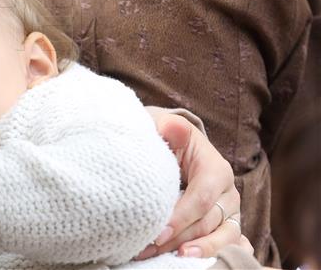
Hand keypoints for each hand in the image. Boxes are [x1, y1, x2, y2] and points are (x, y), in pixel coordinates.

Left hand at [137, 109, 242, 259]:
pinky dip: (220, 255)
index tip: (158, 232)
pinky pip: (233, 245)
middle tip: (150, 249)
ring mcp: (231, 213)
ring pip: (223, 237)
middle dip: (179, 238)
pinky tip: (204, 264)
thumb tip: (171, 127)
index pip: (202, 198)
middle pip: (208, 222)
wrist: (174, 146)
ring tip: (178, 260)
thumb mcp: (165, 127)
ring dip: (199, 251)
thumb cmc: (166, 139)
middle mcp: (228, 194)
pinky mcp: (227, 227)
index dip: (181, 217)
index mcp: (216, 169)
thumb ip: (170, 128)